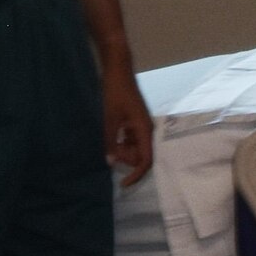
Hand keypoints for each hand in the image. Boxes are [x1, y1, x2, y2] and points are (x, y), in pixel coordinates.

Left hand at [102, 59, 153, 185]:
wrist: (118, 70)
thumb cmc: (114, 92)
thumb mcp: (109, 118)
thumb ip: (110, 141)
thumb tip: (110, 163)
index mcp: (144, 130)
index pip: (145, 160)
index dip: (136, 175)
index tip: (123, 184)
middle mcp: (147, 130)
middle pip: (140, 156)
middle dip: (125, 158)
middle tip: (108, 149)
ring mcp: (141, 126)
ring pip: (135, 149)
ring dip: (122, 150)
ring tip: (108, 138)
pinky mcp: (135, 122)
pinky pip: (131, 141)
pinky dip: (122, 143)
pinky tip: (111, 135)